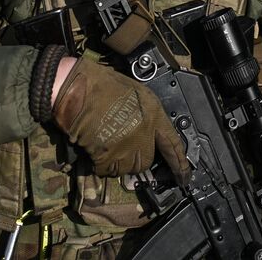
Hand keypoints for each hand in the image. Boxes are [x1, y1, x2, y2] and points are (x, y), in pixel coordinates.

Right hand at [50, 55, 187, 177]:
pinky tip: (96, 148)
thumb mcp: (135, 93)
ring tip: (107, 142)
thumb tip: (147, 131)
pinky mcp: (107, 157)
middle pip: (147, 160)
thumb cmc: (101, 83)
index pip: (172, 144)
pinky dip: (102, 164)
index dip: (180, 163)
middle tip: (122, 145)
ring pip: (128, 167)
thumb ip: (146, 115)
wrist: (76, 88)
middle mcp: (144, 133)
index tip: (184, 176)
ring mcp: (126, 147)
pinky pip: (108, 170)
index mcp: (153, 113)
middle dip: (137, 157)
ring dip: (118, 161)